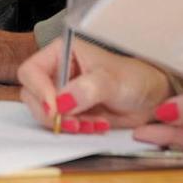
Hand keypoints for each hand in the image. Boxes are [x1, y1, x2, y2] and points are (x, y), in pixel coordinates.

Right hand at [17, 38, 172, 132]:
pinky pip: (59, 125)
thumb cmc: (134, 78)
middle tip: (74, 123)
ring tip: (92, 124)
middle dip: (52, 114)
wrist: (150, 98)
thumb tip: (62, 102)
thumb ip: (87, 88)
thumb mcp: (111, 80)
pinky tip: (96, 125)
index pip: (32, 71)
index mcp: (61, 52)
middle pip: (32, 95)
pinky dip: (75, 130)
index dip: (39, 91)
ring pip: (44, 113)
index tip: (55, 109)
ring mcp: (62, 93)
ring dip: (65, 124)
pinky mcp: (70, 111)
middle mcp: (58, 71)